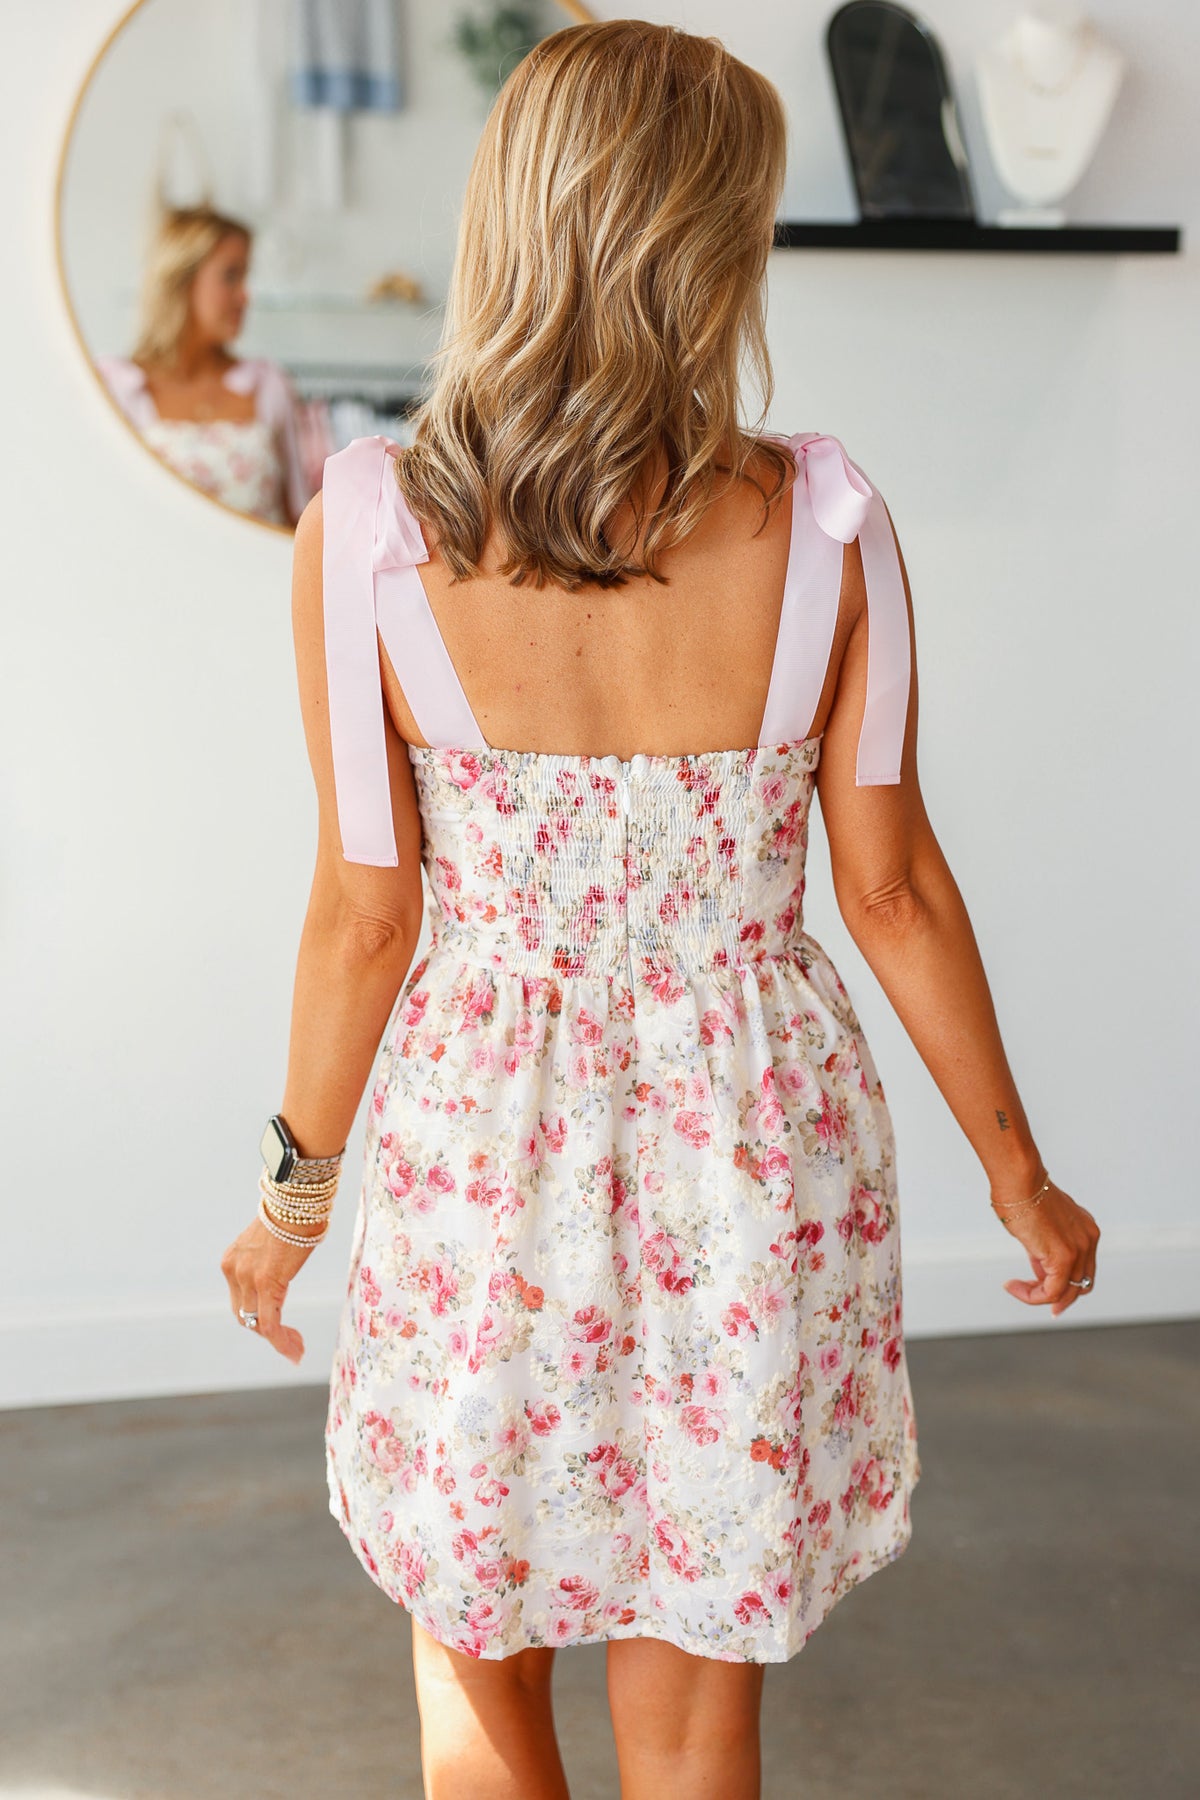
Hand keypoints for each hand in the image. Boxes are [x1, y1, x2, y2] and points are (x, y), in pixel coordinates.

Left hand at [219, 1209, 321, 1362]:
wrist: (299, 1199)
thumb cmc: (294, 1215)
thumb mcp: (273, 1243)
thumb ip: (268, 1263)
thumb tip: (281, 1275)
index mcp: (232, 1260)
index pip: (240, 1300)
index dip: (257, 1319)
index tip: (277, 1329)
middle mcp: (233, 1270)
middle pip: (244, 1315)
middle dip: (266, 1332)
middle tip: (291, 1343)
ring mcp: (246, 1277)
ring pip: (257, 1323)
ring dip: (278, 1340)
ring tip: (297, 1349)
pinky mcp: (266, 1283)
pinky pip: (270, 1323)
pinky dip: (281, 1341)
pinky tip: (295, 1349)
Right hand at [992, 1175, 1099, 1316]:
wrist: (1019, 1178)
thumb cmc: (1021, 1192)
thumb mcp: (1039, 1224)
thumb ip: (1046, 1247)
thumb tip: (1041, 1270)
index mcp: (1086, 1230)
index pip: (1083, 1268)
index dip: (1064, 1282)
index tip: (1038, 1284)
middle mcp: (1088, 1240)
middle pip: (1080, 1285)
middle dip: (1057, 1297)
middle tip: (1032, 1296)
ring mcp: (1079, 1250)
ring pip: (1066, 1293)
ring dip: (1038, 1296)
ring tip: (1015, 1287)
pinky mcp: (1063, 1259)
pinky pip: (1051, 1292)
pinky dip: (1031, 1296)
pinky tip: (1012, 1286)